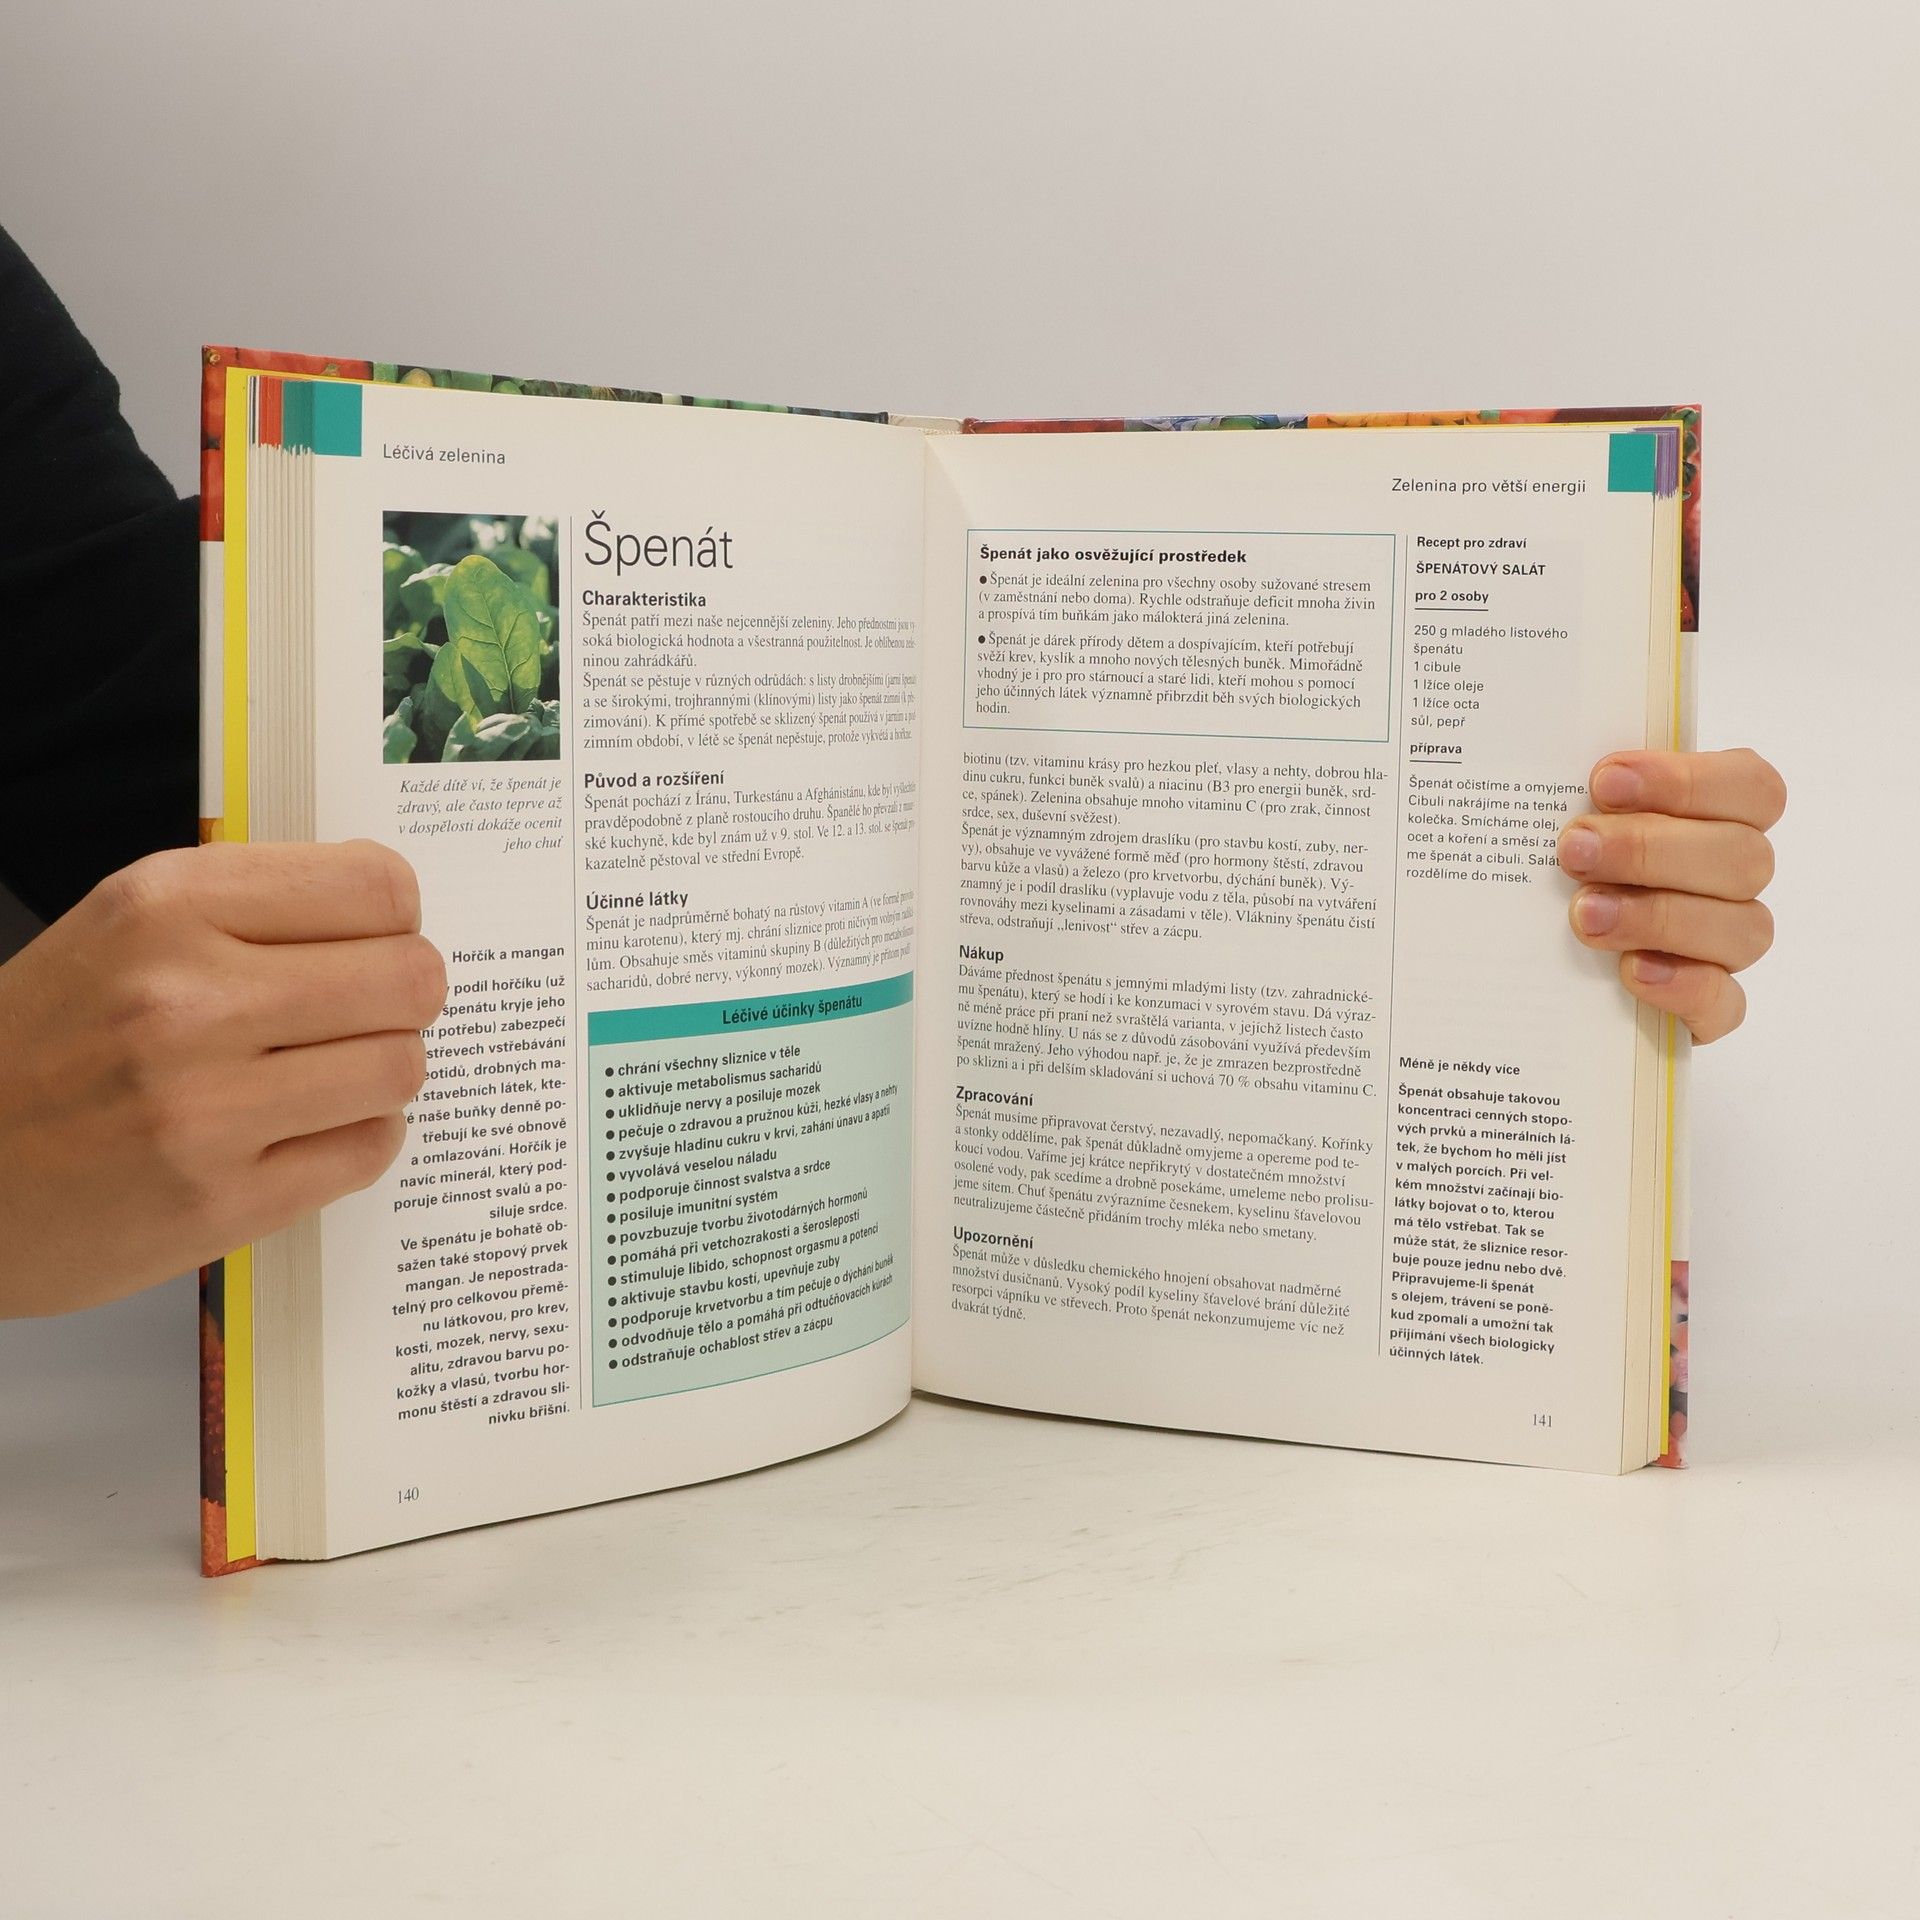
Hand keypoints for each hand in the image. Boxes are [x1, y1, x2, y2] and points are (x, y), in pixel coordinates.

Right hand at [0, 841, 446, 1316]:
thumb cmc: (46, 1042)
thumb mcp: (123, 929)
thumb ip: (254, 905)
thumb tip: (393, 906)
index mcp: (166, 910)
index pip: (377, 888)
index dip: (395, 918)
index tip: (372, 940)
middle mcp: (186, 1003)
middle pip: (411, 978)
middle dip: (402, 997)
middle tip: (363, 1013)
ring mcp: (204, 1111)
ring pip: (402, 1067)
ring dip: (381, 1071)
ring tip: (326, 1074)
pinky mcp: (222, 1202)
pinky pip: (370, 1149)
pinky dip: (357, 1136)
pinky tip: (303, 1129)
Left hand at [1558, 748, 1784, 1043]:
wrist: (1531, 955)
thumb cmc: (1563, 859)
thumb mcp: (1563, 812)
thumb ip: (1574, 786)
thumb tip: (1538, 745)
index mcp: (1721, 815)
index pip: (1751, 787)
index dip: (1687, 781)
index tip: (1604, 781)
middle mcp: (1735, 879)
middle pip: (1742, 858)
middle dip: (1652, 850)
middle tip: (1573, 851)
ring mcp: (1728, 946)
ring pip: (1743, 929)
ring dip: (1660, 917)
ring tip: (1584, 916)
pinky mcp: (1709, 1007)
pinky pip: (1725, 1003)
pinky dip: (1684, 986)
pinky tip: (1631, 971)